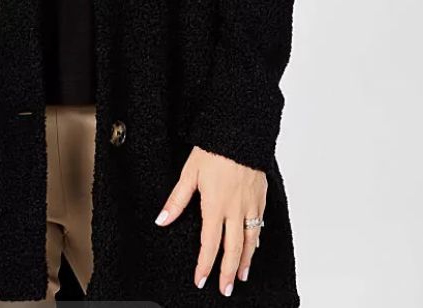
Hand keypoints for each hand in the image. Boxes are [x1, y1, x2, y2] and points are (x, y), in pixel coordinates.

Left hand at [154, 145, 266, 296]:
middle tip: (225, 288)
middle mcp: (235, 209)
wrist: (240, 132)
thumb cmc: (213, 150)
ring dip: (246, 260)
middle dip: (228, 271)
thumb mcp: (189, 173)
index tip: (200, 280)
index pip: (210, 243)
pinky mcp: (261, 196)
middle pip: (233, 249)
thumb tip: (161, 220)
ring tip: (242, 275)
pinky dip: (256, 239)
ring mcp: (250, 203)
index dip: (205, 264)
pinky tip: (254, 246)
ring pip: (250, 240)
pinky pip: (260, 223)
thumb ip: (177, 200)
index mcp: (215, 205)